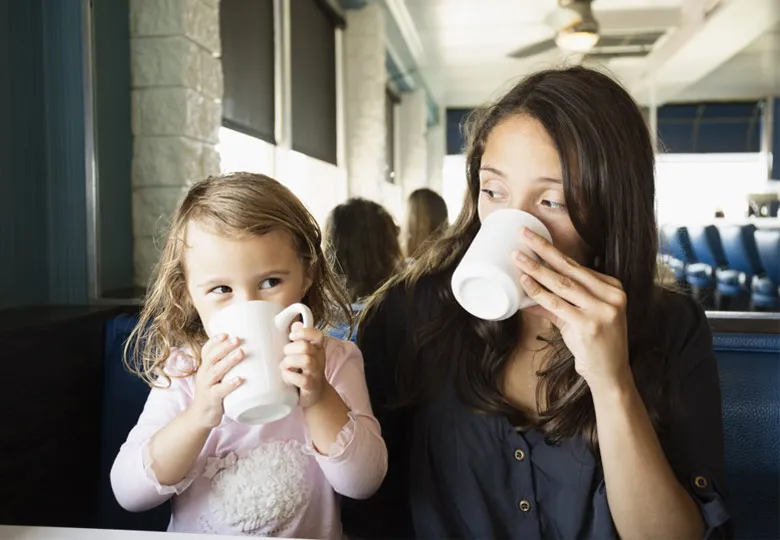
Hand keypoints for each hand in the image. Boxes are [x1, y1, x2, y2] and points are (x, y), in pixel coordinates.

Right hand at [188, 334, 244, 428]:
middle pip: (211, 357)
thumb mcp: (218, 376)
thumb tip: (251, 350)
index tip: (226, 333)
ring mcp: (206, 387)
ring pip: (215, 371)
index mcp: (205, 367)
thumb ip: (228, 365)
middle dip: (224, 347)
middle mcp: (203, 374)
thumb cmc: (214, 391)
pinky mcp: (211, 399)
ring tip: (241, 352)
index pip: (206, 350)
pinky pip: (220, 391)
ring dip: (228, 361)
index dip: (215, 341)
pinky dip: (229, 384)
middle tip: (237, 339)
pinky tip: (239, 379)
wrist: (201, 416)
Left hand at [281, 322, 328, 407]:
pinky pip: (303, 379)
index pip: (317, 335)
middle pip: (306, 347)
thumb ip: (299, 339)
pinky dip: (290, 376)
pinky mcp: (311, 386)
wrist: (315, 394)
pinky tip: (286, 376)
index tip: (291, 336)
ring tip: (284, 366)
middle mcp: (319, 359)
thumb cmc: (305, 371)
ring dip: (290, 362)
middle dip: (290, 349)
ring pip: (306, 361)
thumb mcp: (303, 353)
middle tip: (285, 355)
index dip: (304, 332)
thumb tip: (295, 324)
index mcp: (317, 348)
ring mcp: (316, 372)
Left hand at [514, 227, 631, 391]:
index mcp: (612, 288)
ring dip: (536, 269)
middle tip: (523, 234)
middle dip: (543, 249)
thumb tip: (526, 293)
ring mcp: (602, 310)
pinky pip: (557, 304)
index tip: (534, 238)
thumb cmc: (594, 345)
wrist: (610, 375)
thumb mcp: (577, 319)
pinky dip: (538, 293)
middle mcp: (611, 295)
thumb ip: (555, 304)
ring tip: (517, 257)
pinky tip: (525, 283)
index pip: (576, 265)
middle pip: (569, 267)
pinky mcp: (590, 325)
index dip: (552, 251)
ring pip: (562, 284)